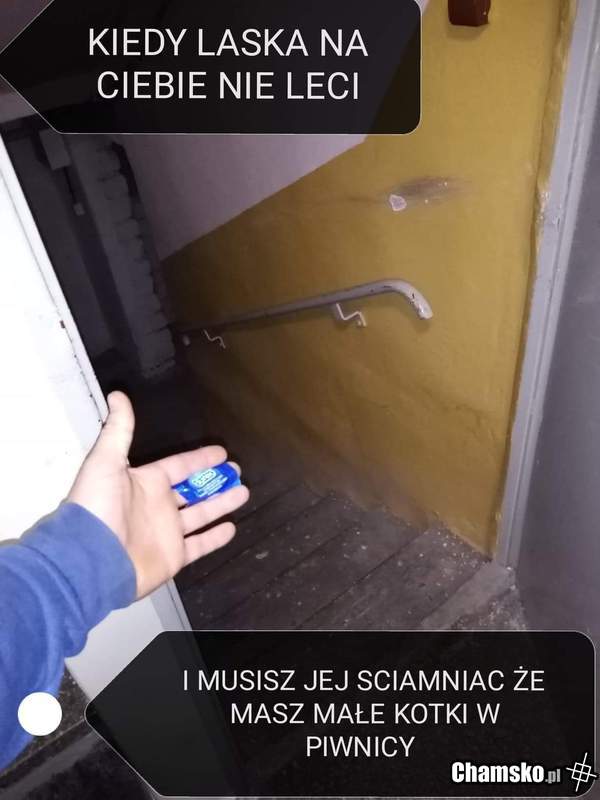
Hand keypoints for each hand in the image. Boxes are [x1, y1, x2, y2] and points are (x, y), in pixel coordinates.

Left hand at [68, 391, 248, 597]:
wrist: (92, 557)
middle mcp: (159, 505)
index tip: (222, 452)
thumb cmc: (99, 506)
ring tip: (244, 492)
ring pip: (202, 514)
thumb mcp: (105, 461)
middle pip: (194, 489)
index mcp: (146, 482)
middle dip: (215, 480)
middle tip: (237, 472)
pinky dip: (215, 537)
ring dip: (222, 503)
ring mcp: (168, 531)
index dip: (200, 459)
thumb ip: (118, 430)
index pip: (179, 466)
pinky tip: (232, 527)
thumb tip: (117, 394)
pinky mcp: (174, 556)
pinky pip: (199, 545)